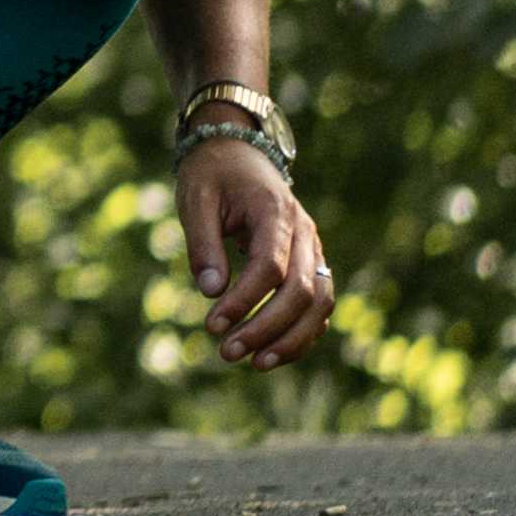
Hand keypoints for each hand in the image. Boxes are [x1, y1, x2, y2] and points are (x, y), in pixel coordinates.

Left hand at [180, 136, 335, 369]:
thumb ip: (203, 244)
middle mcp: (305, 233)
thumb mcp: (195, 201)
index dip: (244, 300)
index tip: (211, 324)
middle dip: (266, 327)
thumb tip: (210, 291)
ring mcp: (314, 250)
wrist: (237, 151)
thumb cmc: (211, 176)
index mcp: (276, 212)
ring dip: (291, 338)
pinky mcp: (312, 264)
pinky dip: (301, 332)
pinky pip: (318, 305)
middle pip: (302, 291)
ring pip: (320, 303)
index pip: (271, 267)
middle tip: (226, 352)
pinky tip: (271, 353)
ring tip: (254, 363)